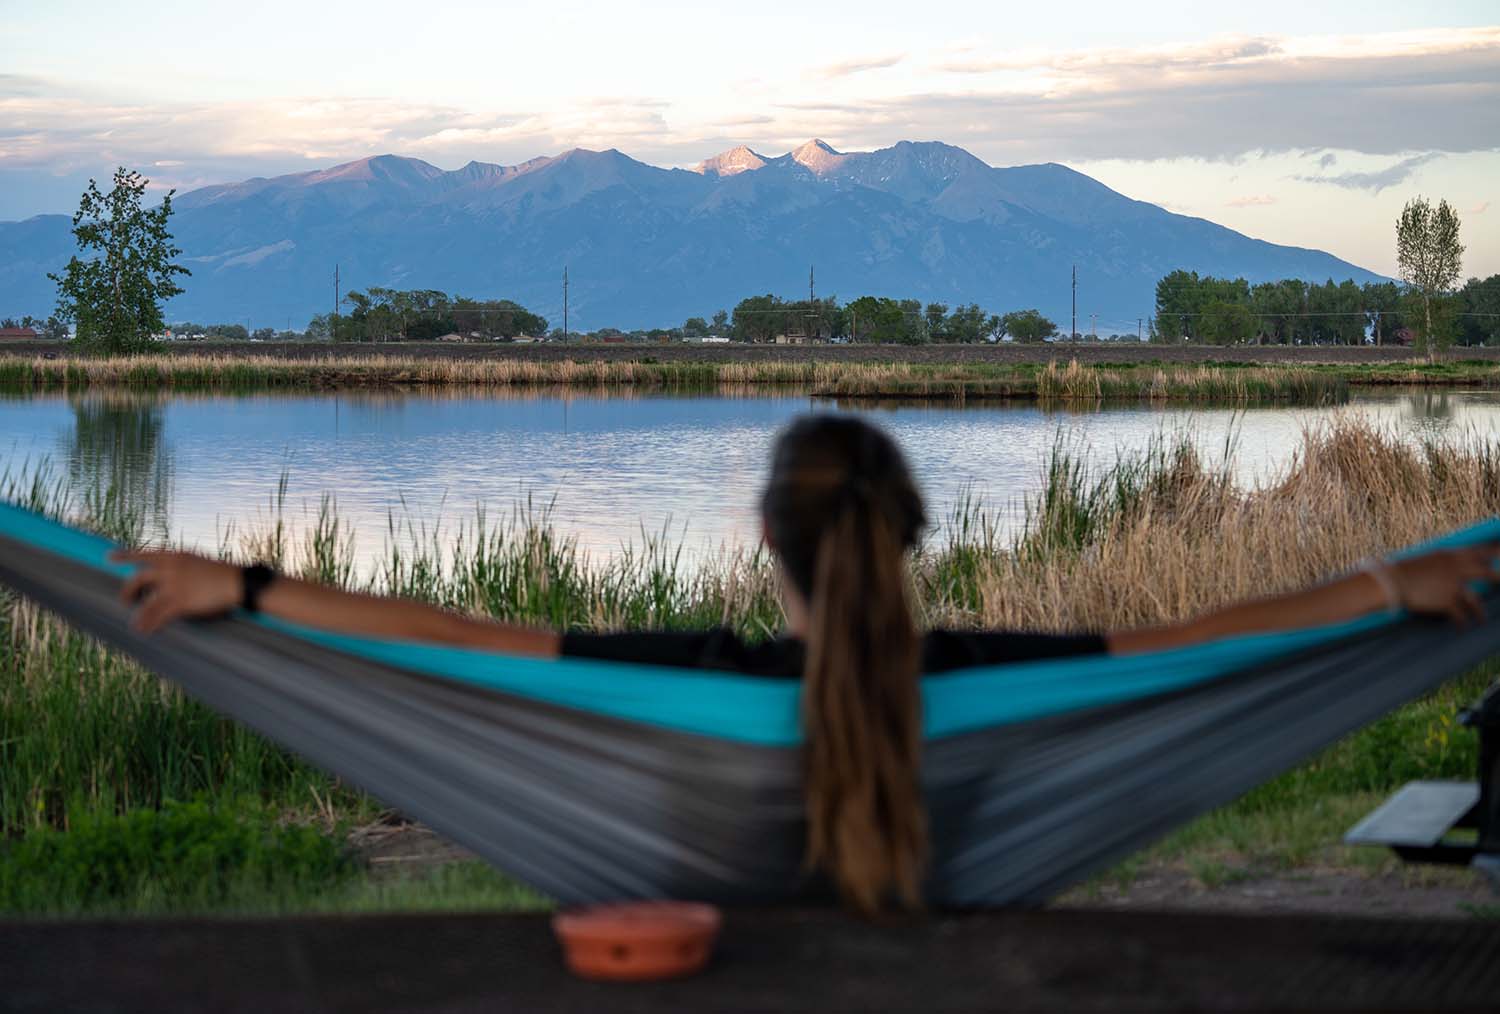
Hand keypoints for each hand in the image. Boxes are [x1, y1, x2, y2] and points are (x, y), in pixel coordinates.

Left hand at [109, 549, 243, 633]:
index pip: (144, 554)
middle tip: (126, 601)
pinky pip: (158, 615)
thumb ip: (178, 564)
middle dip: (128, 592)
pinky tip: (143, 630)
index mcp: (174, 555)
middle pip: (137, 579)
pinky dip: (148, 624)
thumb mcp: (196, 560)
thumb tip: (165, 572)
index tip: (109, 558)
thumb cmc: (221, 572)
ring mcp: (174, 586)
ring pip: (145, 602)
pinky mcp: (180, 602)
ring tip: (135, 623)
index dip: (125, 556)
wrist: (236, 582)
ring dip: (138, 614)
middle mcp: (170, 568)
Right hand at [1390, 545, 1499, 624]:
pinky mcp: (1447, 602)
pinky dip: (1462, 622)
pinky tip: (1462, 627)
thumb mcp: (1428, 559)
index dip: (1495, 553)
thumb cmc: (1405, 570)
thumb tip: (1459, 566)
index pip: (1481, 551)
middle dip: (1498, 578)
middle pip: (1487, 573)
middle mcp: (1457, 569)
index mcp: (1451, 555)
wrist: (1392, 582)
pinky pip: (1461, 615)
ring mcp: (1454, 586)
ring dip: (1480, 612)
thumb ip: (1447, 562)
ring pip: (1476, 600)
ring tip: (1482, 619)